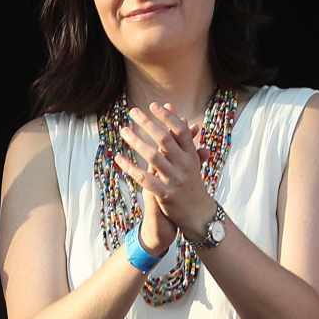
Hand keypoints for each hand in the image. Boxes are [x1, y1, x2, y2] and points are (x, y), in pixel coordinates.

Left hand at [114, 103, 214, 242]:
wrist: (199, 213)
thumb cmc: (191, 182)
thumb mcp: (190, 158)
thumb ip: (181, 135)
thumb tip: (171, 107)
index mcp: (191, 155)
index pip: (180, 130)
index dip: (167, 116)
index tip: (153, 105)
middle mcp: (185, 165)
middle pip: (165, 140)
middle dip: (147, 123)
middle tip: (132, 111)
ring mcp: (175, 180)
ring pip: (153, 157)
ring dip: (136, 141)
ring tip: (123, 130)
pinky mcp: (165, 194)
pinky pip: (144, 178)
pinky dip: (130, 167)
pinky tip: (119, 158)